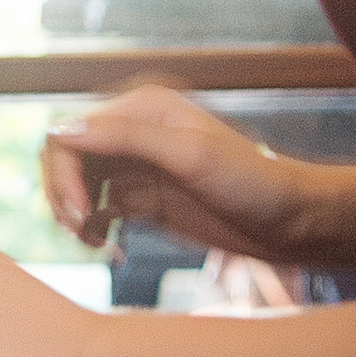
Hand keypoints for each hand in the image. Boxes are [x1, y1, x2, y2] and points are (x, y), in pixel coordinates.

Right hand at [41, 86, 316, 264]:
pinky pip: (95, 209)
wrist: (294, 224)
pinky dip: (90, 229)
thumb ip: (126, 138)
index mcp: (141, 108)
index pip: (71, 134)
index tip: (78, 213)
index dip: (63, 174)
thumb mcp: (191, 156)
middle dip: (63, 196)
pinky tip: (108, 247)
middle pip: (66, 159)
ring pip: (75, 186)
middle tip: (80, 232)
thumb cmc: (255, 183)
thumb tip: (61, 130)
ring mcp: (136, 167)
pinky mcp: (143, 200)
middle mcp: (133, 132)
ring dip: (72, 215)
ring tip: (93, 243)